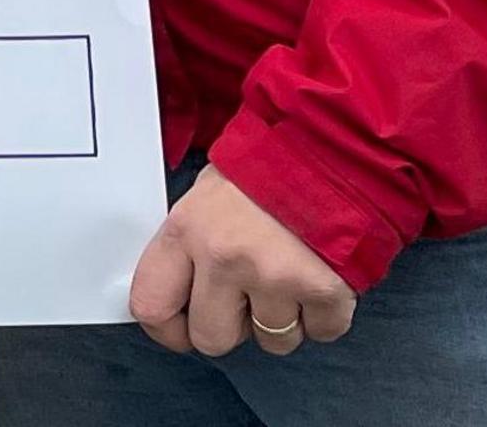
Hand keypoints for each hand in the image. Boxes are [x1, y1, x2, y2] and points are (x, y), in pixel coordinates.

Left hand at [129, 165, 356, 358]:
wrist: (335, 145)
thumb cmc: (271, 164)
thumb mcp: (208, 193)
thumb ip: (191, 244)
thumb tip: (180, 288)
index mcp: (187, 229)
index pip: (151, 305)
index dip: (168, 328)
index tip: (183, 326)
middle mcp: (224, 257)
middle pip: (211, 338)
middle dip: (232, 326)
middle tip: (248, 297)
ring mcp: (273, 277)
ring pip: (271, 341)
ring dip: (283, 319)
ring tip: (290, 274)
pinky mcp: (323, 289)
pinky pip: (320, 332)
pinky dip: (324, 313)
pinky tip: (320, 276)